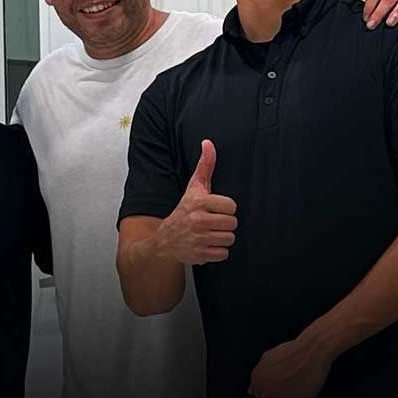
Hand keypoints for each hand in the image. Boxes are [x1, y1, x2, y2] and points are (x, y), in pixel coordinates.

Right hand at [153, 141, 238, 264]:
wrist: (165, 240)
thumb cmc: (184, 210)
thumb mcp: (194, 187)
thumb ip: (205, 165)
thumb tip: (208, 142)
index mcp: (199, 202)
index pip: (232, 206)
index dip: (226, 208)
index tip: (215, 209)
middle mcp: (198, 220)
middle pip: (232, 223)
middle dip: (225, 224)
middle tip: (213, 223)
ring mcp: (198, 239)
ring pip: (229, 239)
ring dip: (222, 238)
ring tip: (210, 234)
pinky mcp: (200, 255)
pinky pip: (223, 254)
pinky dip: (217, 252)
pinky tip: (207, 245)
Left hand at [248, 337, 333, 397]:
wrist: (311, 351)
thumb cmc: (292, 351)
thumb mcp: (267, 358)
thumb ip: (258, 375)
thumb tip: (250, 391)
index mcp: (257, 383)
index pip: (262, 397)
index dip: (274, 389)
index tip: (284, 382)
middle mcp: (266, 395)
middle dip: (283, 395)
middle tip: (294, 381)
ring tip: (301, 382)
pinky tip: (307, 389)